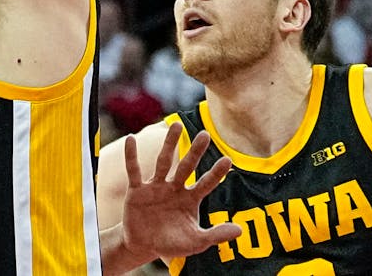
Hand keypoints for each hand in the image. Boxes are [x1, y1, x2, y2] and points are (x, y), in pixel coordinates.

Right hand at [121, 123, 241, 261]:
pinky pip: (134, 170)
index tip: (228, 160)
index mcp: (190, 199)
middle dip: (195, 151)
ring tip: (176, 125)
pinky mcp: (137, 190)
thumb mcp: (196, 242)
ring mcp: (156, 187)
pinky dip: (131, 156)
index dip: (216, 173)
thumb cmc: (172, 243)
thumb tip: (240, 230)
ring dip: (169, 144)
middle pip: (186, 166)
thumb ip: (216, 235)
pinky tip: (131, 139)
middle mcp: (174, 189)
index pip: (206, 184)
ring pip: (164, 162)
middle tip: (205, 134)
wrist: (143, 247)